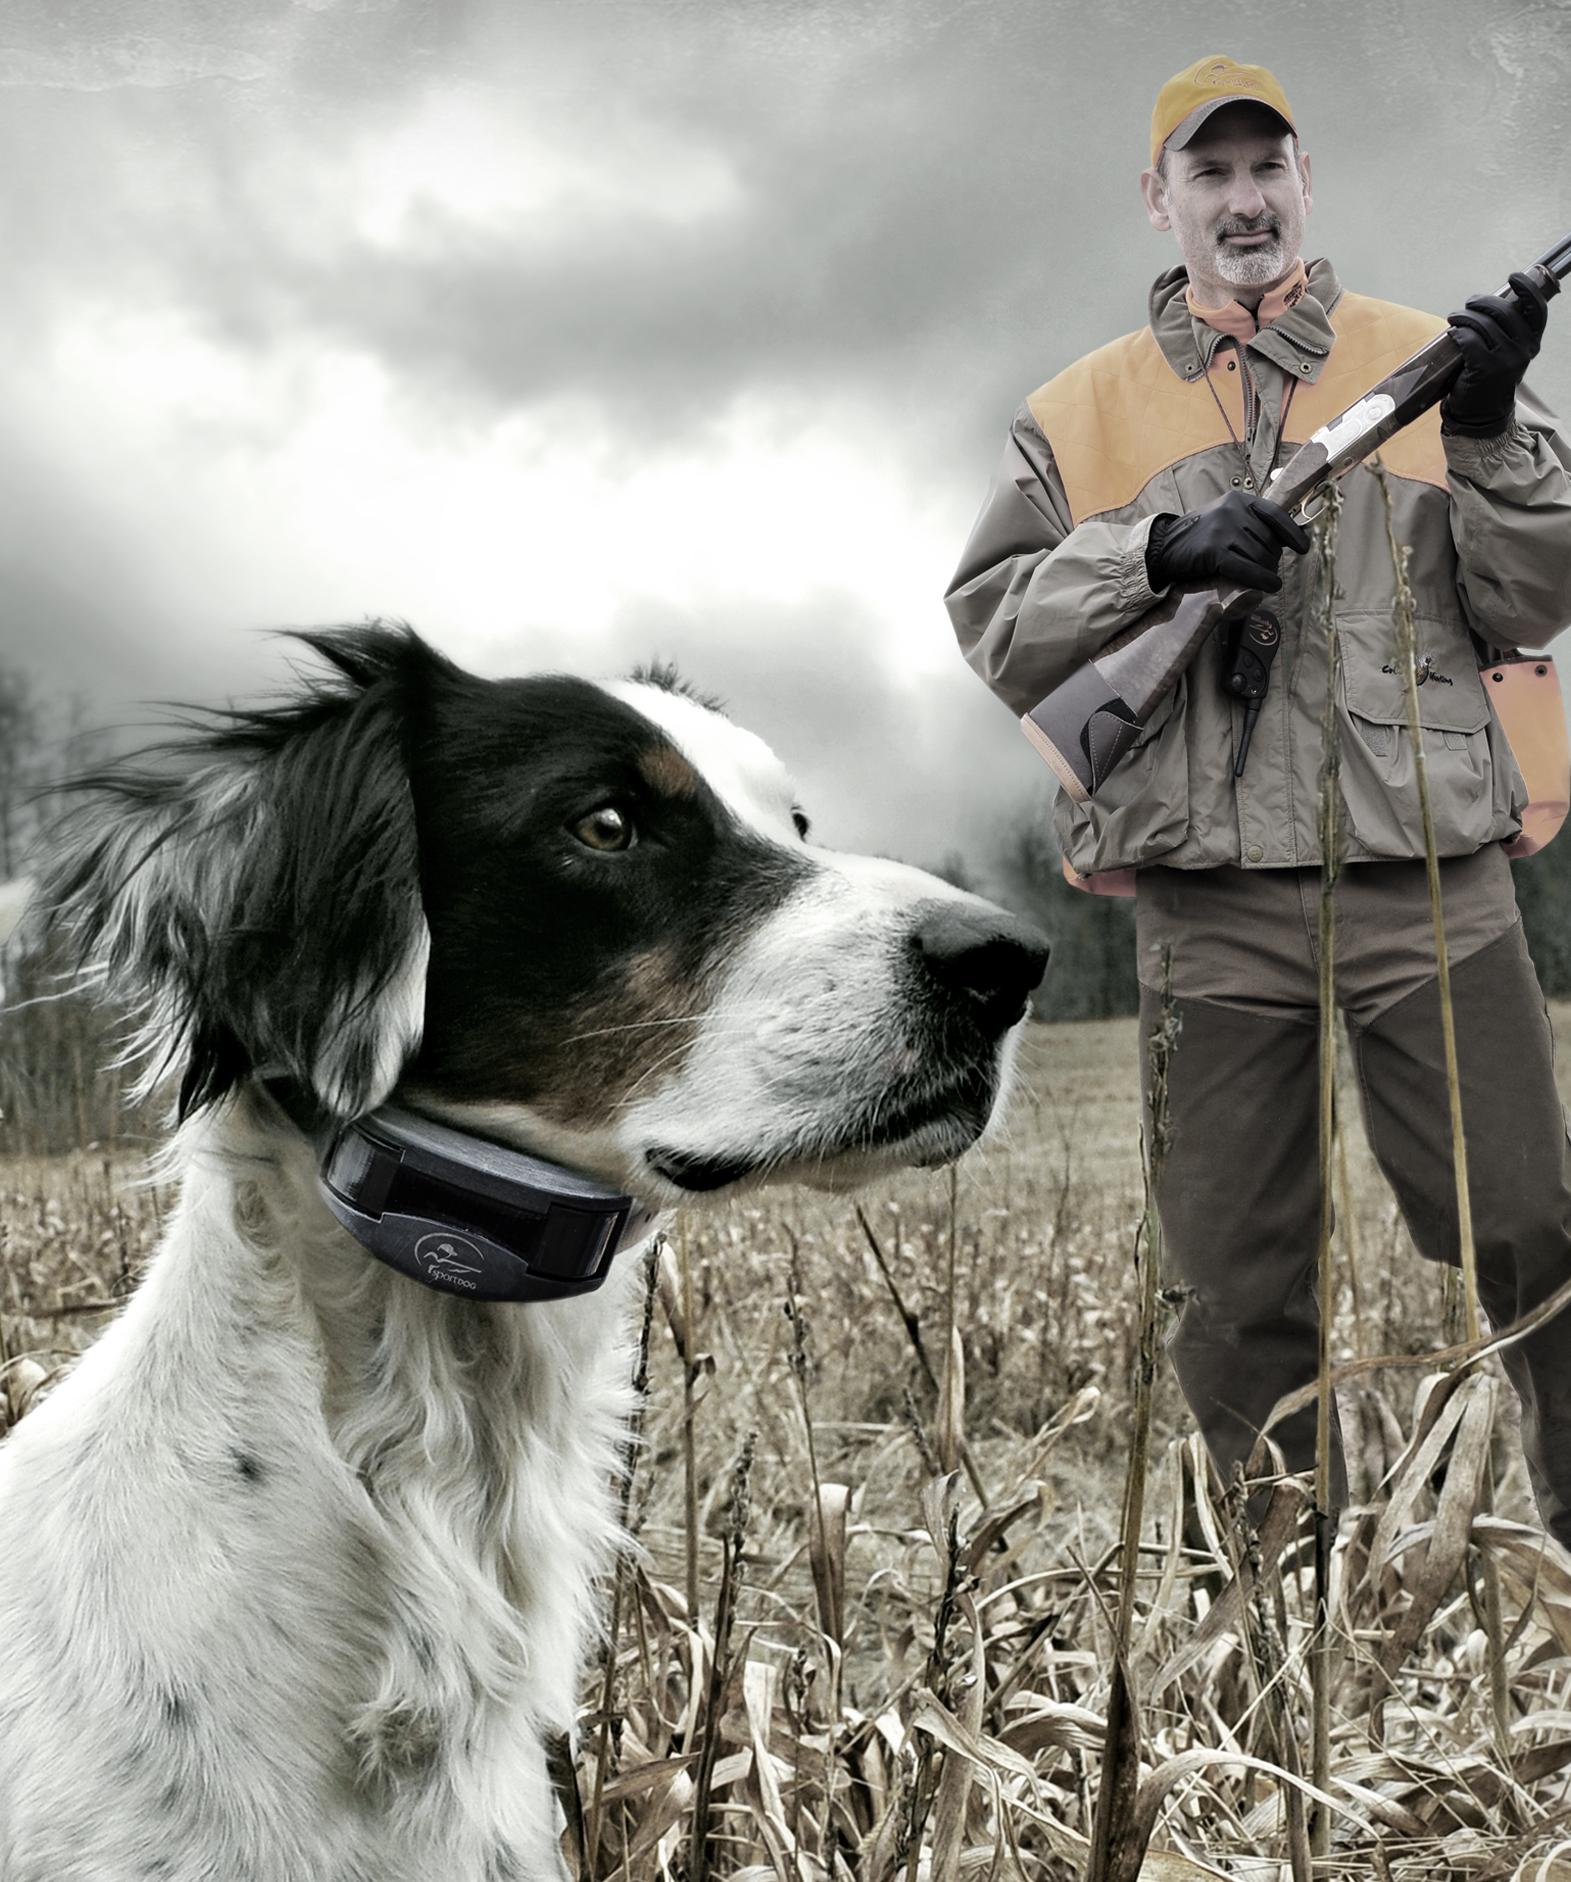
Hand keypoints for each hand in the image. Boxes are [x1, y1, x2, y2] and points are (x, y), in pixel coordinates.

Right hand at [1146, 490, 1310, 594]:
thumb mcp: (1224, 520)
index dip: (1292, 533)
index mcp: (1238, 500)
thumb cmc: (1197, 538)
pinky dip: (1261, 580)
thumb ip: (1248, 524)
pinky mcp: (1213, 550)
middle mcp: (1232, 510)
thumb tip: (1281, 541)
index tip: (1303, 548)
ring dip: (1268, 572)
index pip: (1275, 514)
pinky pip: (1245, 568)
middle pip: (1268, 540)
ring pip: (1259, 555)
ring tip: (1268, 581)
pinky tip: (1269, 586)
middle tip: (1270, 572)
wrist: (1163, 548)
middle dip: (1273, 559)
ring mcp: (1222, 529)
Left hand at [1442, 270, 1550, 436]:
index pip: (1537, 309)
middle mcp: (1524, 349)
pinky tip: (1453, 334)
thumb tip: (1489, 302)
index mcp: (1532, 342)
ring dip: (1463, 317)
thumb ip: (1507, 330)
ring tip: (1454, 318)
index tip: (1513, 277)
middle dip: (1481, 302)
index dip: (1527, 288)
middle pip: (1503, 310)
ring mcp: (1505, 360)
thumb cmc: (1490, 378)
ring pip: (1482, 324)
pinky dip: (1458, 333)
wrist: (1481, 414)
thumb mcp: (1508, 353)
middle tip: (1468, 304)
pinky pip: (1468, 340)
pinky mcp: (1485, 369)